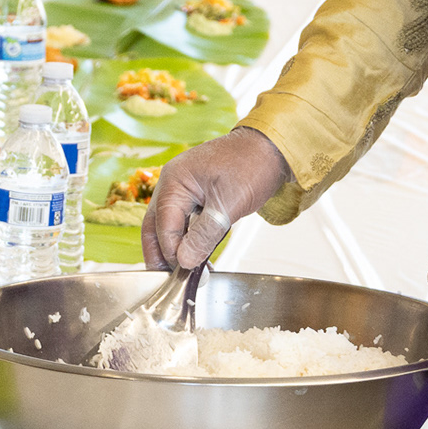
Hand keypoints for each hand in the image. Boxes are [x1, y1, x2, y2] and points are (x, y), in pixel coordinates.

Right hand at [143, 127, 292, 268]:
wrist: (272, 147)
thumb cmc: (252, 165)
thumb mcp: (229, 203)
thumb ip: (205, 233)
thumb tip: (184, 260)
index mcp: (175, 181)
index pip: (164, 225)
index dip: (172, 252)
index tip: (184, 273)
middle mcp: (173, 184)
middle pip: (156, 226)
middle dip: (160, 254)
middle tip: (167, 281)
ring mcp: (184, 189)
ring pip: (169, 226)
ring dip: (174, 249)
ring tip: (184, 273)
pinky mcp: (196, 196)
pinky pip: (184, 221)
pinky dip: (188, 240)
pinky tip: (198, 255)